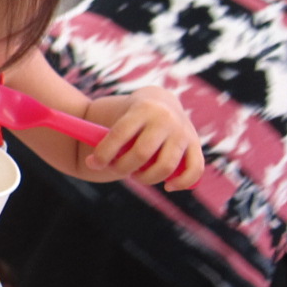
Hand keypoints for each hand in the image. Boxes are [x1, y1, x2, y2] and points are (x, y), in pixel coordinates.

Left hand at [84, 87, 204, 189]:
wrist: (161, 101)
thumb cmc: (131, 116)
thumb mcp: (117, 117)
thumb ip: (105, 138)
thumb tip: (91, 164)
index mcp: (142, 109)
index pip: (119, 135)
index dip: (103, 154)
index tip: (92, 163)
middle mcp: (165, 119)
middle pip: (142, 154)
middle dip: (123, 168)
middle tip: (117, 168)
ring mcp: (183, 132)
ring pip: (165, 166)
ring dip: (146, 178)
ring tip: (136, 174)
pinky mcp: (195, 145)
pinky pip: (194, 170)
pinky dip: (181, 183)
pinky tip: (168, 186)